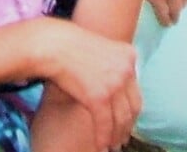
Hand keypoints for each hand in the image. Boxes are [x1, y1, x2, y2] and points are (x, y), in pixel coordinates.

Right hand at [38, 22, 141, 150]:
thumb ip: (110, 65)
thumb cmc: (68, 46)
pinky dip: (103, 137)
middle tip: (122, 138)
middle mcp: (126, 68)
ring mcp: (115, 82)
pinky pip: (105, 123)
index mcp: (128, 55)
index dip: (131, 110)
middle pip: (133, 106)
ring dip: (117, 136)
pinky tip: (101, 145)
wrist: (52, 44)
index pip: (135, 89)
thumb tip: (113, 86)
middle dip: (127, 126)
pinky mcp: (100, 96)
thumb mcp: (99, 49)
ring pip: (121, 118)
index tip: (127, 121)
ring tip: (112, 146)